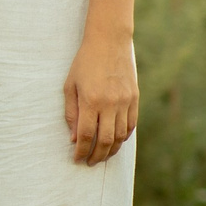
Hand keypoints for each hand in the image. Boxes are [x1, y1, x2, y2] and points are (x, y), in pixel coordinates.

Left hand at [64, 30, 137, 164]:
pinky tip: (116, 142)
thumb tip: (74, 139)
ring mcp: (125, 101)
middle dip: (97, 155)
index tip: (76, 159)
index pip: (86, 135)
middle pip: (106, 140)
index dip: (81, 151)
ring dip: (112, 150)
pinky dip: (124, 137)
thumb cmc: (84, 63)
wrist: (109, 42)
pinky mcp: (135, 98)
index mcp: (91, 101)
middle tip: (89, 162)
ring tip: (102, 155)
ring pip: (121, 135)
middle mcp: (110, 103)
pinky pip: (131, 124)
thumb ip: (72, 113)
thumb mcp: (70, 86)